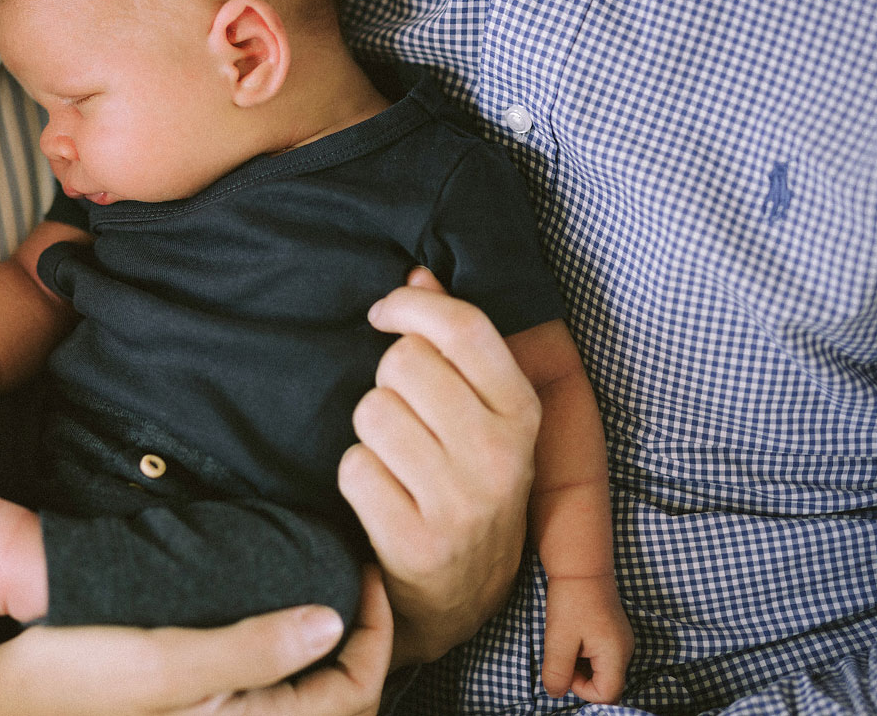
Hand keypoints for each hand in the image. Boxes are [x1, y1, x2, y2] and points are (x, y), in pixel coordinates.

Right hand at [0, 568, 391, 715]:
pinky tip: (268, 602)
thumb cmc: (75, 679)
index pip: (352, 695)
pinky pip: (263, 685)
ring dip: (323, 643)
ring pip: (301, 693)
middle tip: (356, 572)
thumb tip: (334, 620)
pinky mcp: (193, 705)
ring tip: (321, 580)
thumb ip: (253, 650)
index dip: (375, 633)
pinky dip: (282, 649)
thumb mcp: (166, 660)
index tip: (368, 569)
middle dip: (358, 638)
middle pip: (336, 698)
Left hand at [341, 267, 540, 664]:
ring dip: (370, 433)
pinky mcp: (416, 543)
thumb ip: (453, 341)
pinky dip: (356, 477)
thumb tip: (418, 276)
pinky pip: (353, 467)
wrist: (460, 600)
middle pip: (403, 363)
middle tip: (406, 418)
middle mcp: (500, 456)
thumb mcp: (482, 415)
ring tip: (397, 460)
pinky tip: (382, 497)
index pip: (464, 327)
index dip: (410, 308)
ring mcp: (460, 503)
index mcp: (523, 414)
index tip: (383, 315)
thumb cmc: (465, 485)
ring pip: (372, 411)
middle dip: (388, 382)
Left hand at [541, 574, 632, 703]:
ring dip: (578, 664)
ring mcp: (620, 641)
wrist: (580, 564)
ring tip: (565, 640)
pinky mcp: (612, 632)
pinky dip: (582, 652)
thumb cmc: (571, 599)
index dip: (581, 690)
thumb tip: (555, 693)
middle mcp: (624, 651)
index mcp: (616, 655)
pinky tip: (571, 634)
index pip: (606, 694)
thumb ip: (558, 671)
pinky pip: (598, 655)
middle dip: (578, 677)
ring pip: (599, 669)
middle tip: (561, 652)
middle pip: (604, 684)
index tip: (564, 666)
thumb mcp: (558, 639)